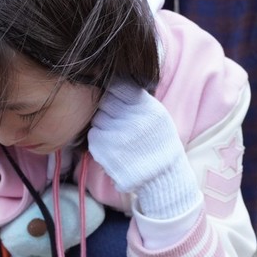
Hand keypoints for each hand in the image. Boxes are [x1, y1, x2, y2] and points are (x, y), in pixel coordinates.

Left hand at [88, 82, 200, 219]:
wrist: (162, 176)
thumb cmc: (159, 142)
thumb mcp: (157, 114)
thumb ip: (138, 98)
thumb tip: (114, 79)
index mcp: (146, 107)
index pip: (118, 86)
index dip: (115, 91)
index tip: (117, 98)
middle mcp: (131, 120)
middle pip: (105, 102)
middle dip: (108, 108)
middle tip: (117, 120)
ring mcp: (116, 135)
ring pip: (97, 118)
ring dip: (103, 124)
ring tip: (118, 134)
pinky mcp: (104, 151)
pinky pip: (93, 135)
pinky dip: (100, 139)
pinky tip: (114, 146)